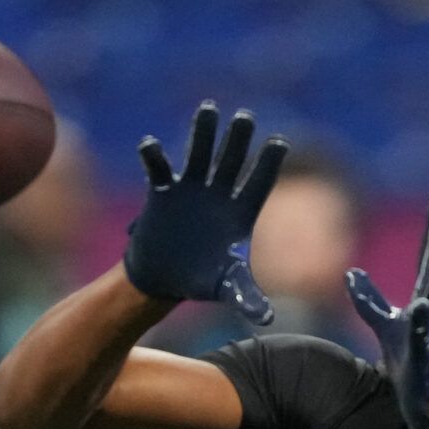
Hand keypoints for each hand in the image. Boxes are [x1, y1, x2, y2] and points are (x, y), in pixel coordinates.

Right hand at [123, 102, 288, 323]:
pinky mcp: (163, 192)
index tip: (279, 142)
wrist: (166, 278)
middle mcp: (219, 194)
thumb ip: (246, 297)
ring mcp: (192, 189)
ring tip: (208, 109)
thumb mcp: (227, 288)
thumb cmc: (203, 280)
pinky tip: (149, 146)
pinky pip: (159, 169)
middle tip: (245, 116)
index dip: (268, 164)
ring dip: (203, 134)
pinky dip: (154, 157)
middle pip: (232, 162)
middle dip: (238, 140)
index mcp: (241, 213)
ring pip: (199, 155)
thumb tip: (266, 319)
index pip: (259, 184)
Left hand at [345, 198, 428, 428]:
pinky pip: (424, 336)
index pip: (427, 261)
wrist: (423, 401)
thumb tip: (350, 273)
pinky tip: (421, 304)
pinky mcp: (425, 357)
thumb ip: (369, 299)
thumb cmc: (409, 362)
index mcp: (424, 301)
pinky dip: (422, 320)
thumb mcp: (385, 326)